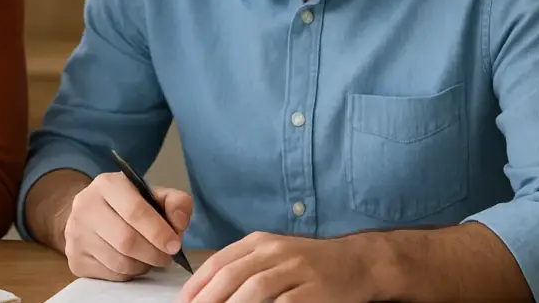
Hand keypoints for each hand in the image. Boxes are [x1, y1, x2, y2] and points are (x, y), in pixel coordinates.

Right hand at [62, 171, 192, 280]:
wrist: (90, 214)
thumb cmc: (128, 205)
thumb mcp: (153, 194)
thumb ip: (175, 202)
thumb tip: (178, 223)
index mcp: (107, 184)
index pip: (135, 211)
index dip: (159, 231)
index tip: (175, 245)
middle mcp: (85, 206)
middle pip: (126, 240)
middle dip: (154, 253)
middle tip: (166, 256)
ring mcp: (76, 234)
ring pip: (119, 262)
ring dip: (143, 265)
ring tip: (149, 257)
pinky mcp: (75, 258)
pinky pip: (110, 274)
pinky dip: (129, 273)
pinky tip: (132, 262)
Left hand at [176, 232, 376, 302]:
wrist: (356, 262)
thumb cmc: (308, 263)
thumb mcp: (273, 254)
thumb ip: (244, 266)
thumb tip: (208, 290)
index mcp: (260, 242)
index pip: (219, 261)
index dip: (198, 283)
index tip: (183, 302)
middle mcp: (276, 251)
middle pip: (232, 275)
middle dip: (208, 298)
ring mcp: (296, 269)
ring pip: (255, 288)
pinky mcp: (314, 290)